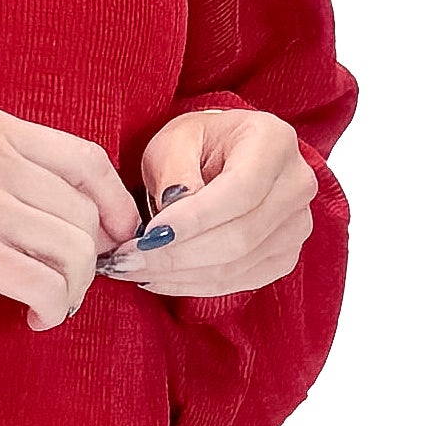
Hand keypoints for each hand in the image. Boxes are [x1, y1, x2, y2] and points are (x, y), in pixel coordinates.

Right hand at [0, 106, 142, 337]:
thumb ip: (30, 180)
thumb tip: (112, 221)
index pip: (87, 160)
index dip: (116, 204)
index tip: (115, 239)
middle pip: (85, 213)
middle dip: (89, 260)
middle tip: (64, 284)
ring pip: (76, 251)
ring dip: (72, 290)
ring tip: (46, 303)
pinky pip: (50, 286)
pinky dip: (53, 310)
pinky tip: (33, 318)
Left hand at [96, 107, 316, 297]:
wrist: (223, 156)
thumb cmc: (197, 143)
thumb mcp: (174, 140)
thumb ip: (174, 170)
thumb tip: (174, 209)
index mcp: (274, 142)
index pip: (240, 191)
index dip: (194, 219)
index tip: (148, 235)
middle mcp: (297, 184)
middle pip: (241, 235)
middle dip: (177, 254)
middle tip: (128, 260)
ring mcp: (297, 225)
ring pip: (239, 264)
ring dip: (180, 274)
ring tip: (134, 269)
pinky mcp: (284, 256)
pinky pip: (240, 281)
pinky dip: (195, 285)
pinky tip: (159, 278)